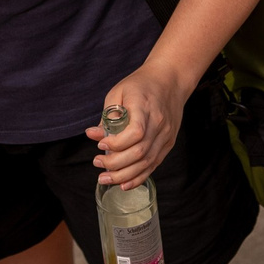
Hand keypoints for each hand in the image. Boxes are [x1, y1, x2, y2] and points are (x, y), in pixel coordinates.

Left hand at [86, 63, 185, 189]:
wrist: (170, 80)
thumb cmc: (141, 84)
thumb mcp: (119, 91)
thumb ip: (107, 115)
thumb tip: (93, 135)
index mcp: (145, 108)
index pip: (135, 133)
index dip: (116, 144)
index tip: (100, 145)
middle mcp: (159, 124)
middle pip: (139, 152)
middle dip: (115, 164)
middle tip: (97, 163)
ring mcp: (166, 136)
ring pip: (147, 162)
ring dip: (124, 175)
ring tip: (105, 178)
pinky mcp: (168, 143)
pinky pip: (154, 164)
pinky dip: (138, 177)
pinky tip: (124, 183)